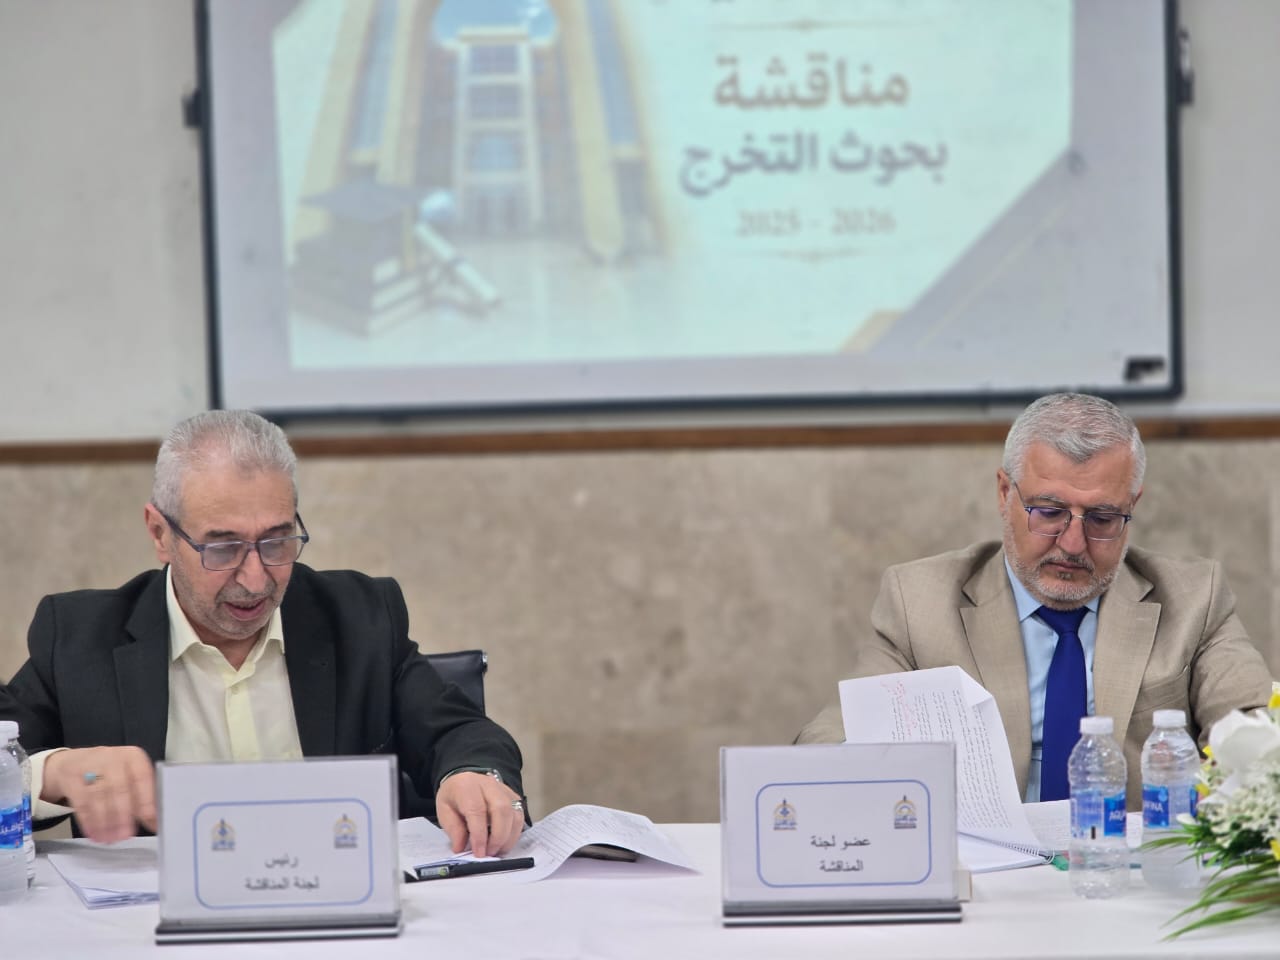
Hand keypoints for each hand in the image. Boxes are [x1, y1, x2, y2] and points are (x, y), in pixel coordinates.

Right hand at [42, 746, 156, 843]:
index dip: (147, 801)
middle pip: (119, 788)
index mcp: (133, 756)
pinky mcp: (71, 778)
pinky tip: (94, 833)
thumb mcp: (129, 775)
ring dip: (105, 822)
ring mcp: (90, 766)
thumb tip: (153, 820)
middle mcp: (113, 758)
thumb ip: (141, 794)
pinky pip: (81, 802)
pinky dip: (88, 821)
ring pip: (99, 797)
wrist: (73, 761)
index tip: (151, 822)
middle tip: (126, 835)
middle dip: (123, 815)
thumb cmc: (110, 772)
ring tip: (110, 838)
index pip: (143, 778)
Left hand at [435, 772, 524, 857]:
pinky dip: (514, 833)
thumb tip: (461, 848)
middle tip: (490, 853)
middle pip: (502, 809)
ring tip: (497, 851)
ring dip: (508, 837)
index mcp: (467, 787)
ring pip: (515, 813)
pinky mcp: (513, 796)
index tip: (479, 853)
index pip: (477, 811)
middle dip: (498, 837)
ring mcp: (504, 789)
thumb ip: (453, 829)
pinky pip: (520, 815)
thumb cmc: (454, 797)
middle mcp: (489, 785)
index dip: (480, 835)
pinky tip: (504, 843)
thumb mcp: (444, 811)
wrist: (464, 780)